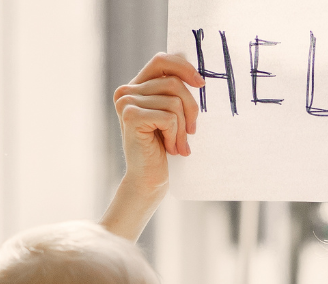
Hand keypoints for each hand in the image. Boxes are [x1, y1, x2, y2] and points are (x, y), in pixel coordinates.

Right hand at [113, 53, 204, 193]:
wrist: (149, 179)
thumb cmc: (164, 147)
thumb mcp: (172, 115)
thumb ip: (175, 92)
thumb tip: (199, 75)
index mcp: (136, 86)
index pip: (162, 60)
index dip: (184, 67)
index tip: (201, 84)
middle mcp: (126, 91)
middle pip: (173, 82)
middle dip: (191, 109)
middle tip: (192, 132)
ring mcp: (126, 102)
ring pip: (174, 101)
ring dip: (182, 128)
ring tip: (178, 144)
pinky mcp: (130, 116)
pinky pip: (169, 117)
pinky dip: (175, 135)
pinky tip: (169, 148)